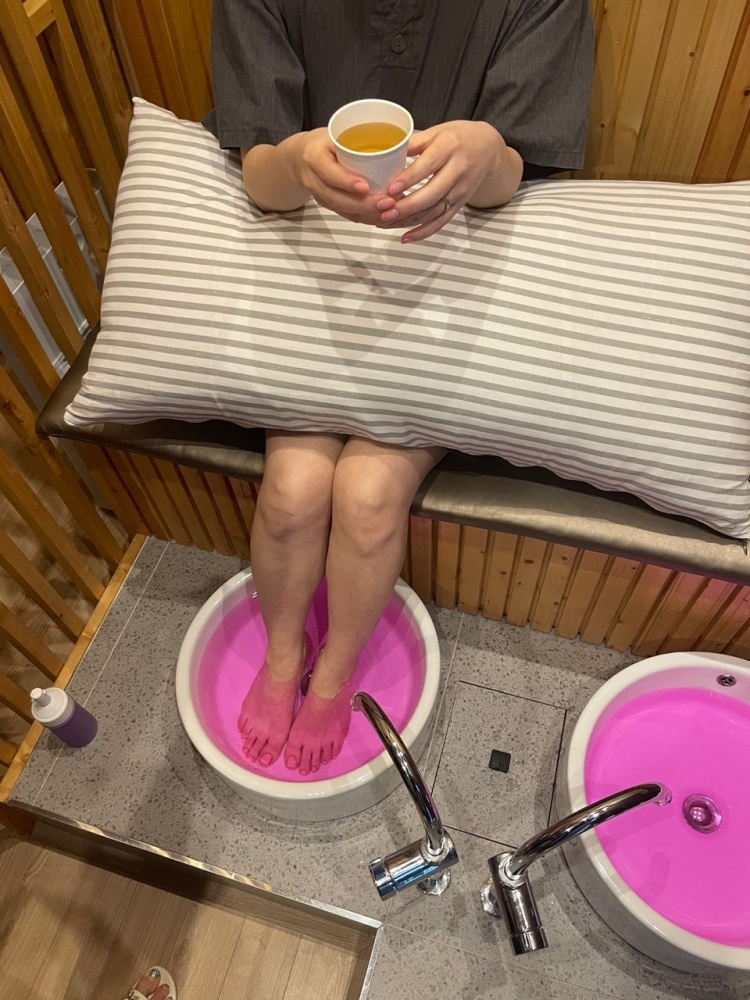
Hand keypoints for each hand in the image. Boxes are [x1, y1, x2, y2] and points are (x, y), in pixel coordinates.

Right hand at [291, 129, 397, 225]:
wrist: (302, 158)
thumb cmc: (326, 142)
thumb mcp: (336, 133)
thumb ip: (360, 138)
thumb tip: (404, 143)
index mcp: (314, 156)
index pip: (328, 172)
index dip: (346, 181)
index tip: (366, 186)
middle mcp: (314, 179)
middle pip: (336, 198)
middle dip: (363, 204)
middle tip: (387, 202)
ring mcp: (320, 196)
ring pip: (343, 210)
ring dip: (367, 214)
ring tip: (389, 210)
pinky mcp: (329, 205)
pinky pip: (347, 215)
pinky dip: (365, 218)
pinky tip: (383, 216)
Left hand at [376, 121, 507, 242]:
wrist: (487, 149)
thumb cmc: (456, 138)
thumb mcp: (436, 131)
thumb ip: (413, 143)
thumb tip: (387, 153)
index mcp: (449, 148)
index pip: (428, 166)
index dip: (409, 179)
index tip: (390, 189)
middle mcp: (458, 171)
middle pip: (432, 194)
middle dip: (406, 206)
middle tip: (384, 212)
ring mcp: (460, 191)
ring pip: (434, 211)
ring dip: (409, 221)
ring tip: (386, 223)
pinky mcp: (460, 204)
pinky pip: (441, 222)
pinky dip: (423, 232)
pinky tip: (406, 237)